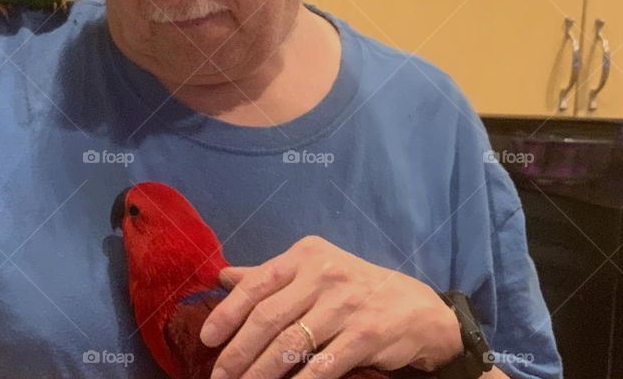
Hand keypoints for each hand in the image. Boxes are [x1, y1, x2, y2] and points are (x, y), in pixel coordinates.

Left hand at [198, 235, 462, 378]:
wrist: (415, 309)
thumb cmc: (354, 289)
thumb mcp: (314, 271)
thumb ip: (269, 275)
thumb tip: (223, 277)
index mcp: (307, 255)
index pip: (258, 283)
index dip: (228, 312)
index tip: (207, 338)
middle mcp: (325, 274)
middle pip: (269, 317)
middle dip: (238, 352)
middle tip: (218, 377)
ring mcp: (347, 304)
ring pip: (290, 344)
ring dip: (260, 373)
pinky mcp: (366, 335)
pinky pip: (322, 365)